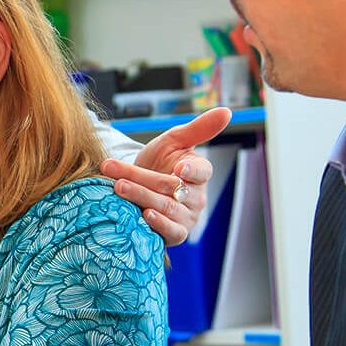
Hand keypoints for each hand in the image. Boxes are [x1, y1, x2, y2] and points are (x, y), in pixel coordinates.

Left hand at [107, 107, 231, 245]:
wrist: (137, 185)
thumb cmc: (158, 161)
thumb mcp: (174, 141)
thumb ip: (198, 128)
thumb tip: (227, 111)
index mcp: (199, 172)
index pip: (202, 171)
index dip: (192, 169)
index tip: (180, 167)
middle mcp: (196, 196)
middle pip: (172, 188)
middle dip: (144, 179)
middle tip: (119, 175)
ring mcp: (187, 217)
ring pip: (166, 207)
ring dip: (141, 197)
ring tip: (119, 187)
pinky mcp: (176, 233)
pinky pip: (171, 231)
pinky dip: (159, 225)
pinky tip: (145, 215)